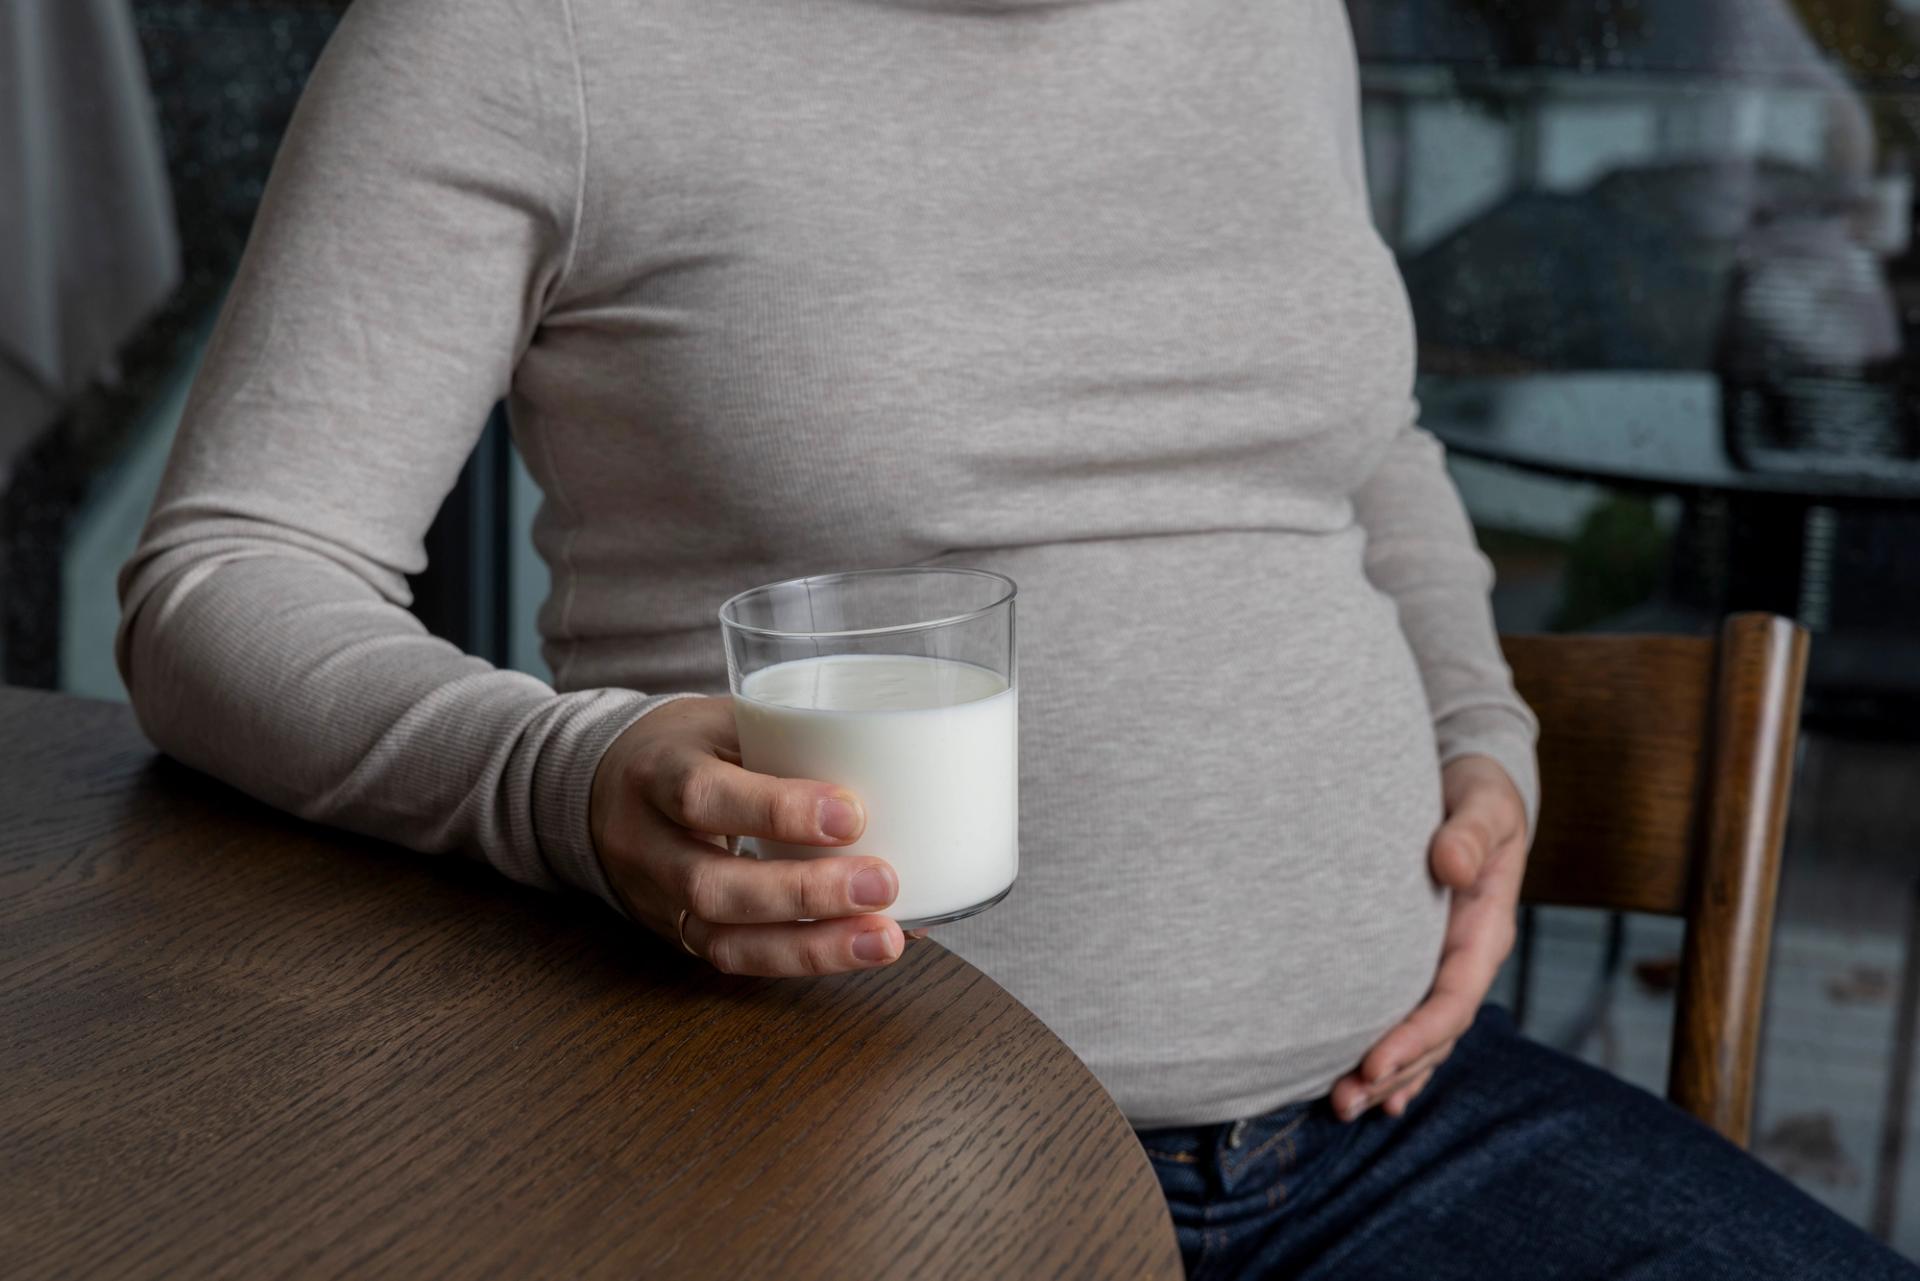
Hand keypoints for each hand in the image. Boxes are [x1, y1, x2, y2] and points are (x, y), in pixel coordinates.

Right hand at [590, 696, 906, 975]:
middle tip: (883, 884)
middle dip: (803, 893)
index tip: (851, 814)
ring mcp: (657, 899)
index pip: (703, 795)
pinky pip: (734, 958)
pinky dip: (800, 958)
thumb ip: (789, 741)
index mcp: (656, 772)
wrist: (599, 788)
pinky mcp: (677, 934)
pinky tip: (857, 949)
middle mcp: (646, 844)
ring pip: (723, 940)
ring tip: (884, 939)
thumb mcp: (722, 720)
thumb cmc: (688, 745)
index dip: (776, 810)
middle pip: (712, 885)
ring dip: (812, 947)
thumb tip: (901, 775)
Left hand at [1330, 755, 1527, 1121]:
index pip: (1452, 1000)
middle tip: (1342, 1102)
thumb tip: (1450, 863)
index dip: (1416, 1036)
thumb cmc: (1477, 795)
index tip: (1375, 1063)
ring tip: (1340, 1107)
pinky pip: (1408, 1018)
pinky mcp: (1420, 959)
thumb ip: (1469, 833)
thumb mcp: (1483, 804)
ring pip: (1418, 1034)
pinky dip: (1393, 1059)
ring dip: (1385, 1074)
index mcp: (1484, 931)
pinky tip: (1370, 1094)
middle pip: (1433, 1033)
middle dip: (1393, 1071)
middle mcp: (1466, 958)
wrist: (1475, 787)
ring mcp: (1444, 963)